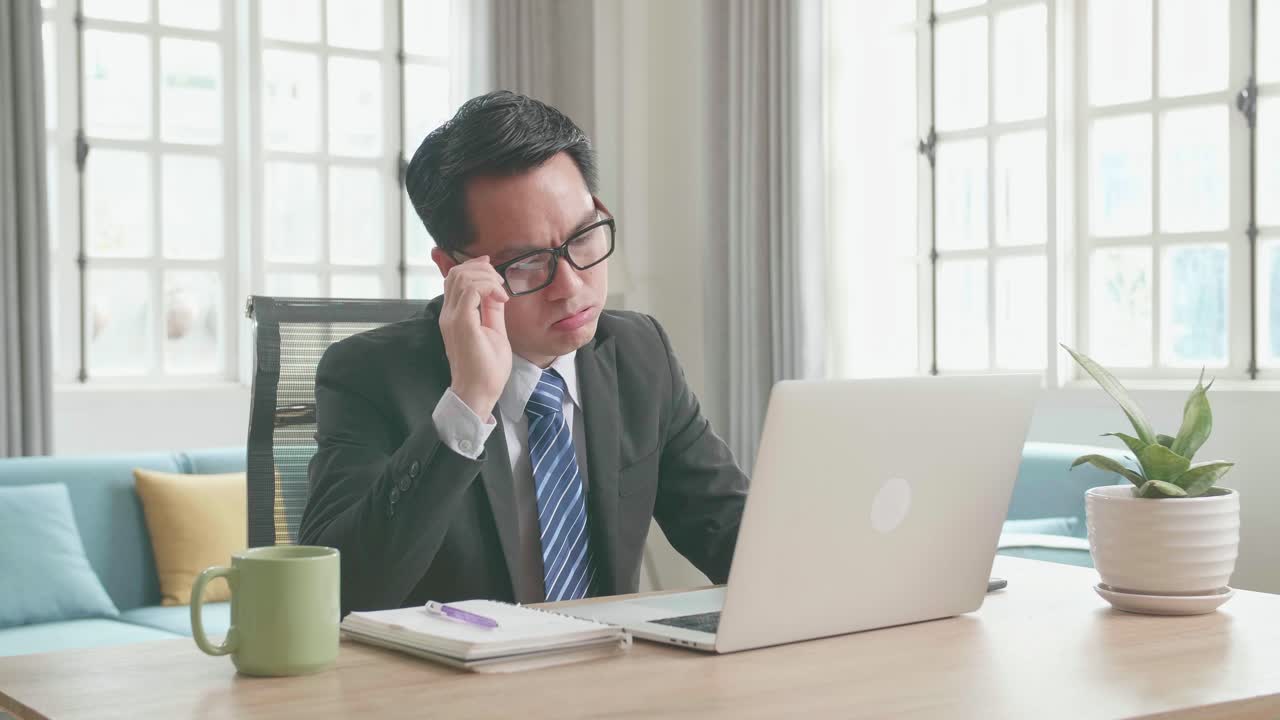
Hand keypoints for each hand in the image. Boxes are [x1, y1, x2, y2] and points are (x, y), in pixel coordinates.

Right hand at [438, 256, 511, 418]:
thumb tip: (496, 292)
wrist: (479, 392)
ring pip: (462, 276)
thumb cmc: (486, 369)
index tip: (497, 279)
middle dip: (482, 268)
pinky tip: (501, 299)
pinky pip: (471, 290)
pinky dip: (488, 287)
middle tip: (500, 284)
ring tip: (501, 291)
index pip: (456, 278)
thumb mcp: (494, 331)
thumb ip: (491, 310)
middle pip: (457, 272)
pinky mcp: (461, 324)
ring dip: (486, 277)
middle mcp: (449, 314)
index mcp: (454, 315)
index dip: (476, 268)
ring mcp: (452, 318)